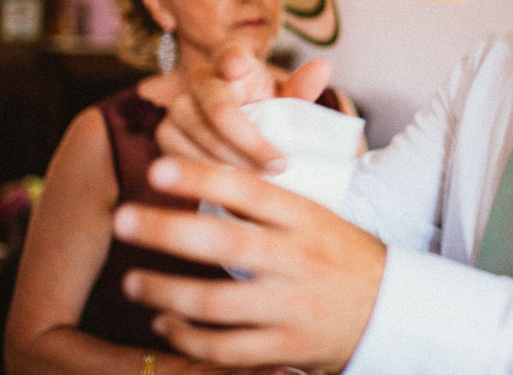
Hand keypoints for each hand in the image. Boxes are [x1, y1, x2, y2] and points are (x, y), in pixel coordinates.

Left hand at [113, 156, 384, 373]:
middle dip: (167, 231)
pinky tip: (164, 324)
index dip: (202, 178)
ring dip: (167, 292)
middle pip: (226, 244)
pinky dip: (189, 338)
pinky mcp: (286, 348)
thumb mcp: (319, 214)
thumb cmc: (342, 253)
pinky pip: (227, 348)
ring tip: (130, 281)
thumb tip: (208, 164)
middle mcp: (299, 260)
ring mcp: (293, 308)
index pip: (249, 191)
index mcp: (307, 219)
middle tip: (121, 218)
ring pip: (218, 303)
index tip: (157, 167)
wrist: (391, 311)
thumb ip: (270, 194)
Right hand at [157, 42, 332, 170]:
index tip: (239, 69)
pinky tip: (235, 184)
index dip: (233, 61)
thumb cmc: (266, 114)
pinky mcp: (166, 135)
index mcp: (232, 60)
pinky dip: (213, 173)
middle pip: (219, 108)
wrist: (237, 140)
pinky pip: (186, 157)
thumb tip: (323, 67)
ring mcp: (178, 106)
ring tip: (264, 180)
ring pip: (203, 137)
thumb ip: (302, 89)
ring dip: (236, 163)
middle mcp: (200, 78)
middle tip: (280, 165)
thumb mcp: (287, 103)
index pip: (230, 54)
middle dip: (251, 141)